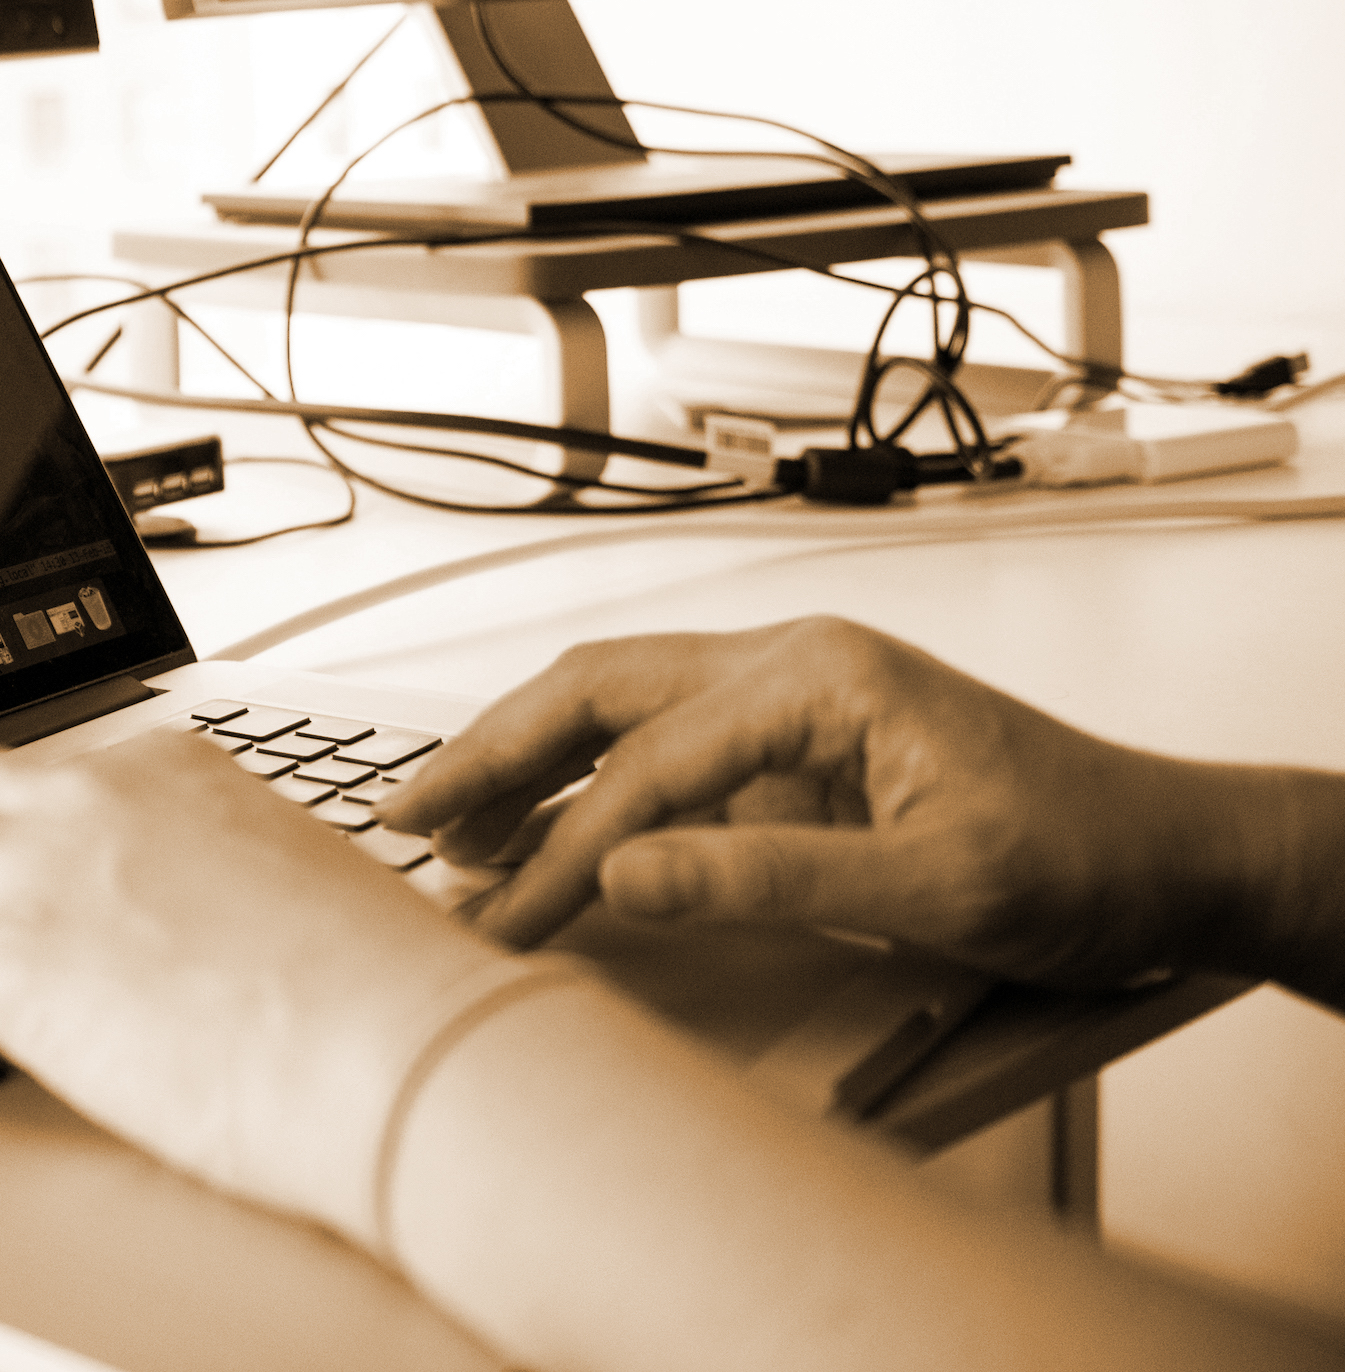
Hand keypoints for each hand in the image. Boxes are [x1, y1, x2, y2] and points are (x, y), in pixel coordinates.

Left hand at [0, 730, 523, 1244]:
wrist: (402, 1049)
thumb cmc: (384, 989)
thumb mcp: (299, 879)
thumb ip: (228, 873)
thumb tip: (211, 917)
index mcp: (169, 770)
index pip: (44, 771)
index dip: (2, 826)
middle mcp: (95, 800)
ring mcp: (45, 876)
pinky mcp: (11, 970)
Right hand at [385, 617, 1255, 985]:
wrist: (1177, 858)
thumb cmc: (1083, 856)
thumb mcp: (934, 880)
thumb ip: (768, 874)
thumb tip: (628, 874)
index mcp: (820, 673)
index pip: (651, 763)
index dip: (566, 847)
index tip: (506, 919)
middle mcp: (789, 664)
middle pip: (598, 691)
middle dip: (492, 753)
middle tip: (406, 820)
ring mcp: (788, 701)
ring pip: (616, 707)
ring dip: (526, 761)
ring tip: (445, 826)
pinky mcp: (794, 748)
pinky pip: (659, 751)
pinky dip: (586, 787)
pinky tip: (542, 830)